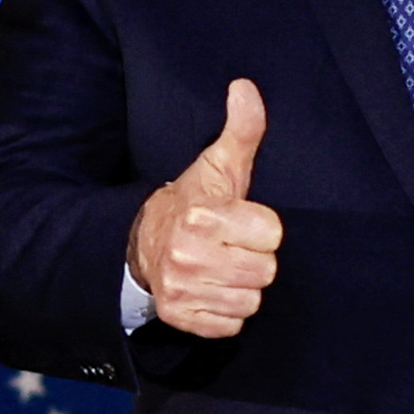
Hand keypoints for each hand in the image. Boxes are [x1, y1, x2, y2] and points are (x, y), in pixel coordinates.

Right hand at [127, 80, 281, 337]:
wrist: (142, 242)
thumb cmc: (193, 202)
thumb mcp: (219, 165)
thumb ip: (241, 130)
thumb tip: (245, 88)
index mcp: (203, 216)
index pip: (271, 233)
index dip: (262, 227)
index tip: (243, 221)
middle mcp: (189, 254)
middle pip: (265, 270)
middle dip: (253, 258)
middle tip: (232, 246)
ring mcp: (182, 288)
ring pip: (250, 300)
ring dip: (241, 286)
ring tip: (222, 267)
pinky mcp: (179, 316)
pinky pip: (231, 325)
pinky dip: (225, 311)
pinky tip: (212, 289)